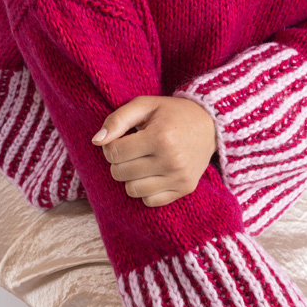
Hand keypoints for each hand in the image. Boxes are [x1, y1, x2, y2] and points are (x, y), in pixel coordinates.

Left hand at [91, 96, 217, 206]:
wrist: (210, 125)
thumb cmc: (171, 113)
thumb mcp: (144, 105)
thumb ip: (117, 119)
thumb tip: (96, 141)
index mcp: (160, 137)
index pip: (114, 153)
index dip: (111, 145)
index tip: (122, 138)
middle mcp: (171, 160)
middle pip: (120, 173)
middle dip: (119, 161)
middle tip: (132, 149)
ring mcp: (179, 178)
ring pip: (132, 190)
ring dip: (130, 177)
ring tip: (141, 161)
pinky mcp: (184, 189)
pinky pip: (149, 201)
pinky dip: (145, 190)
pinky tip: (152, 173)